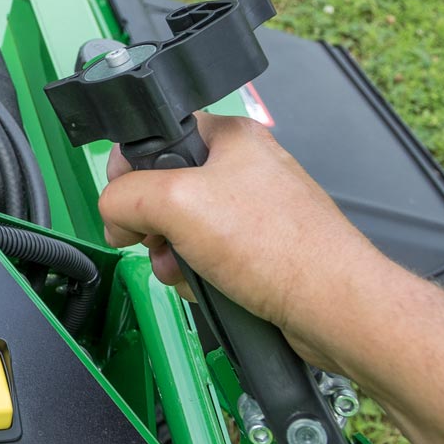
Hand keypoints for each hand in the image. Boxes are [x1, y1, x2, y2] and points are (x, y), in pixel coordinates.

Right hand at [98, 114, 380, 358]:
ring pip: (182, 228)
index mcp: (231, 137)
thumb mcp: (175, 202)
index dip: (130, 169)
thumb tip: (114, 214)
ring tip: (184, 269)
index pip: (158, 136)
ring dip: (171, 255)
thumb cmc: (277, 247)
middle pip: (164, 188)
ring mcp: (253, 212)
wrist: (330, 307)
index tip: (124, 200)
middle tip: (156, 240)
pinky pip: (206, 256)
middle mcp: (244, 169)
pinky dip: (196, 273)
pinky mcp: (259, 250)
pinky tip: (206, 285)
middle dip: (150, 224)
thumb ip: (125, 196)